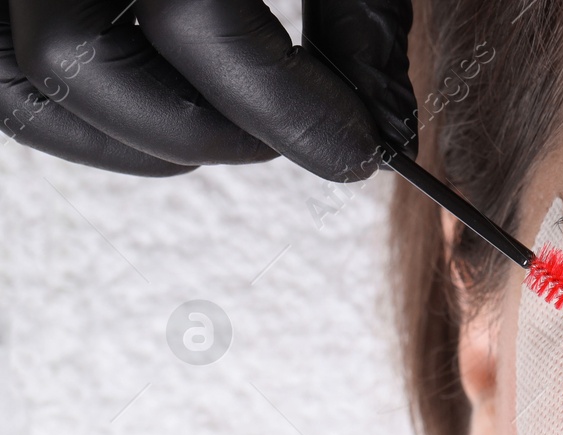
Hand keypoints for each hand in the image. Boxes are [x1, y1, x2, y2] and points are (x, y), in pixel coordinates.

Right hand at [0, 0, 416, 180]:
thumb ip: (362, 15)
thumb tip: (383, 127)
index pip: (195, 25)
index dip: (290, 106)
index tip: (362, 147)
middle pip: (73, 56)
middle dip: (193, 126)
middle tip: (286, 140)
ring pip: (17, 76)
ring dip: (123, 133)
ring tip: (224, 134)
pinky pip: (6, 67)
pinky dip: (83, 110)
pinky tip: (169, 105)